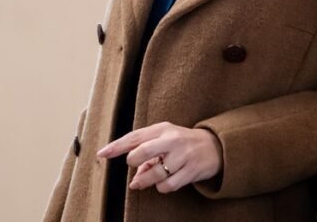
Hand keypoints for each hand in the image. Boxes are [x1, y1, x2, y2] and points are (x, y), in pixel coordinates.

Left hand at [96, 122, 223, 192]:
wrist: (214, 146)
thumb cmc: (182, 143)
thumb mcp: (164, 140)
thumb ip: (146, 153)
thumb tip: (135, 178)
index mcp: (162, 129)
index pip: (134, 137)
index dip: (116, 146)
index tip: (102, 154)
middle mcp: (172, 140)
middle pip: (142, 152)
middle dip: (134, 162)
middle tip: (137, 166)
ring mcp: (183, 155)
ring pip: (154, 174)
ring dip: (146, 181)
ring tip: (146, 180)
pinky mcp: (191, 170)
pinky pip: (168, 185)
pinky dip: (162, 187)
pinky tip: (165, 182)